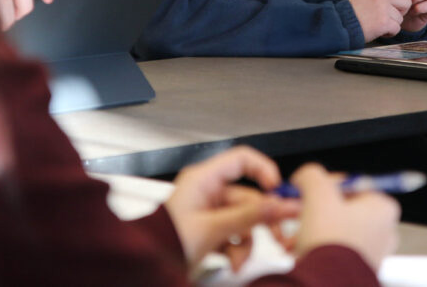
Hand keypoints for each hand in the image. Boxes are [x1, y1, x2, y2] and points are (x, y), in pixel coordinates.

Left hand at [165, 147, 298, 270]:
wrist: (146, 266)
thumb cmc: (163, 242)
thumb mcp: (212, 228)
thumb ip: (249, 216)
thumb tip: (280, 204)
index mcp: (203, 179)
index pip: (242, 159)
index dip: (264, 170)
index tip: (279, 190)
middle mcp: (207, 192)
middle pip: (248, 197)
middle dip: (262, 220)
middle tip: (280, 234)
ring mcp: (208, 213)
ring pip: (243, 220)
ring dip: (247, 241)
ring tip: (241, 259)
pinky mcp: (208, 231)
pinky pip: (233, 234)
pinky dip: (237, 250)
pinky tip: (233, 262)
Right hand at [289, 163, 398, 271]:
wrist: (328, 283)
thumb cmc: (331, 240)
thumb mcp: (318, 194)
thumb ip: (312, 176)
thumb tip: (305, 176)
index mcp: (383, 207)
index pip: (351, 184)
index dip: (324, 185)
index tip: (309, 190)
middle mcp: (384, 230)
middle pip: (342, 208)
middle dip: (315, 210)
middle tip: (299, 212)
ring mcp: (373, 253)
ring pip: (336, 230)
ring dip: (312, 229)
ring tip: (296, 235)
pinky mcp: (358, 270)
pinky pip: (334, 251)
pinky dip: (316, 248)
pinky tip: (300, 250)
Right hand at [349, 0, 411, 42]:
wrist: (342, 24)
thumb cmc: (354, 10)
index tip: (396, 2)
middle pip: (407, 1)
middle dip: (401, 11)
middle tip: (389, 15)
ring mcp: (382, 7)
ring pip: (401, 17)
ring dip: (393, 23)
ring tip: (380, 23)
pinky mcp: (383, 21)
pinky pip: (397, 28)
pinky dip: (389, 32)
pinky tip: (379, 30)